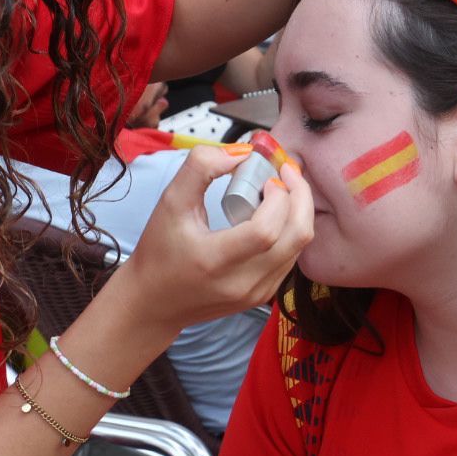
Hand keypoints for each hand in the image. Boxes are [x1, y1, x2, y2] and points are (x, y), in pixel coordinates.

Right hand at [107, 145, 313, 343]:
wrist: (155, 302)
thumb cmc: (160, 252)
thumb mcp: (170, 202)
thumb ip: (200, 168)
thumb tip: (240, 153)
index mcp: (215, 261)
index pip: (266, 230)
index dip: (277, 198)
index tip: (270, 177)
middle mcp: (242, 283)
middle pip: (297, 237)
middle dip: (301, 197)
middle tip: (287, 174)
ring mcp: (257, 292)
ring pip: (300, 247)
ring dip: (298, 212)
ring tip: (280, 192)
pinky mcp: (264, 295)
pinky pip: (292, 258)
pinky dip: (291, 231)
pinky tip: (275, 215)